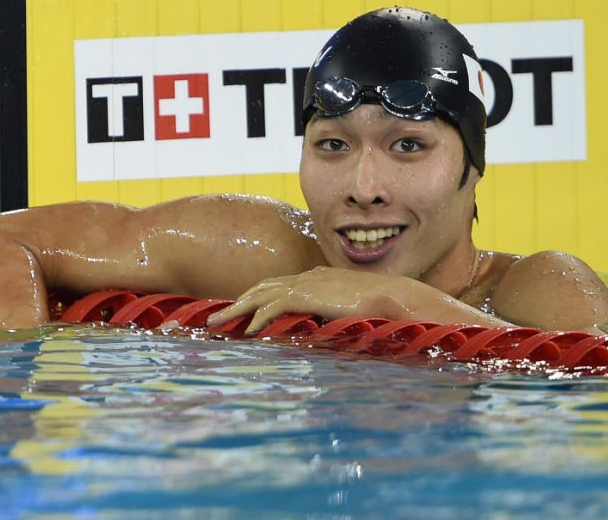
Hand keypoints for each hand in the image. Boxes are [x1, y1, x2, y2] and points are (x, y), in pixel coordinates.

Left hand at [207, 266, 405, 333]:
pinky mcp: (306, 296)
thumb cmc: (378, 303)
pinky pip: (273, 307)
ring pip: (260, 294)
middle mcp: (307, 277)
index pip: (278, 284)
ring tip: (219, 323)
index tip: (242, 307)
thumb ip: (335, 308)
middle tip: (217, 316)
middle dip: (239, 301)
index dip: (258, 295)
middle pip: (262, 287)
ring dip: (237, 308)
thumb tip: (328, 321)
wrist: (390, 294)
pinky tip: (248, 331)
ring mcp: (306, 284)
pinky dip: (258, 318)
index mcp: (316, 276)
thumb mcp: (351, 304)